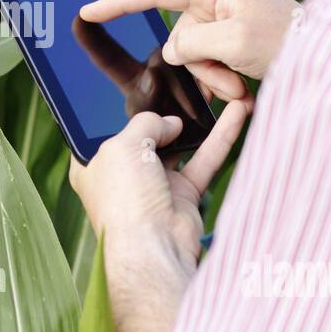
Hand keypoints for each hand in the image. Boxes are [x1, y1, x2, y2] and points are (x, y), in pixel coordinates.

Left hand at [69, 104, 248, 305]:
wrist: (152, 248)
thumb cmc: (124, 199)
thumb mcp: (123, 145)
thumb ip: (146, 123)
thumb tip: (170, 122)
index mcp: (94, 164)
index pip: (105, 127)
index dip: (122, 106)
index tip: (144, 84)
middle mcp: (122, 175)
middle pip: (146, 134)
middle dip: (166, 111)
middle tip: (186, 83)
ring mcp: (153, 185)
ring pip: (179, 145)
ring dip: (197, 121)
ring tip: (214, 90)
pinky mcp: (182, 195)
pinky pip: (203, 160)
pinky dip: (220, 138)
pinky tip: (236, 112)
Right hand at [80, 0, 301, 99]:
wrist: (330, 55)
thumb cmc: (287, 41)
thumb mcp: (234, 44)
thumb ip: (192, 44)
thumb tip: (175, 50)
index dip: (118, 2)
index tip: (89, 10)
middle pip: (179, 35)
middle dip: (200, 66)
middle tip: (231, 85)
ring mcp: (226, 15)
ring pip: (195, 54)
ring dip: (215, 77)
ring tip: (243, 88)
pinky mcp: (235, 33)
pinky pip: (212, 59)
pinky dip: (224, 77)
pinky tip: (245, 87)